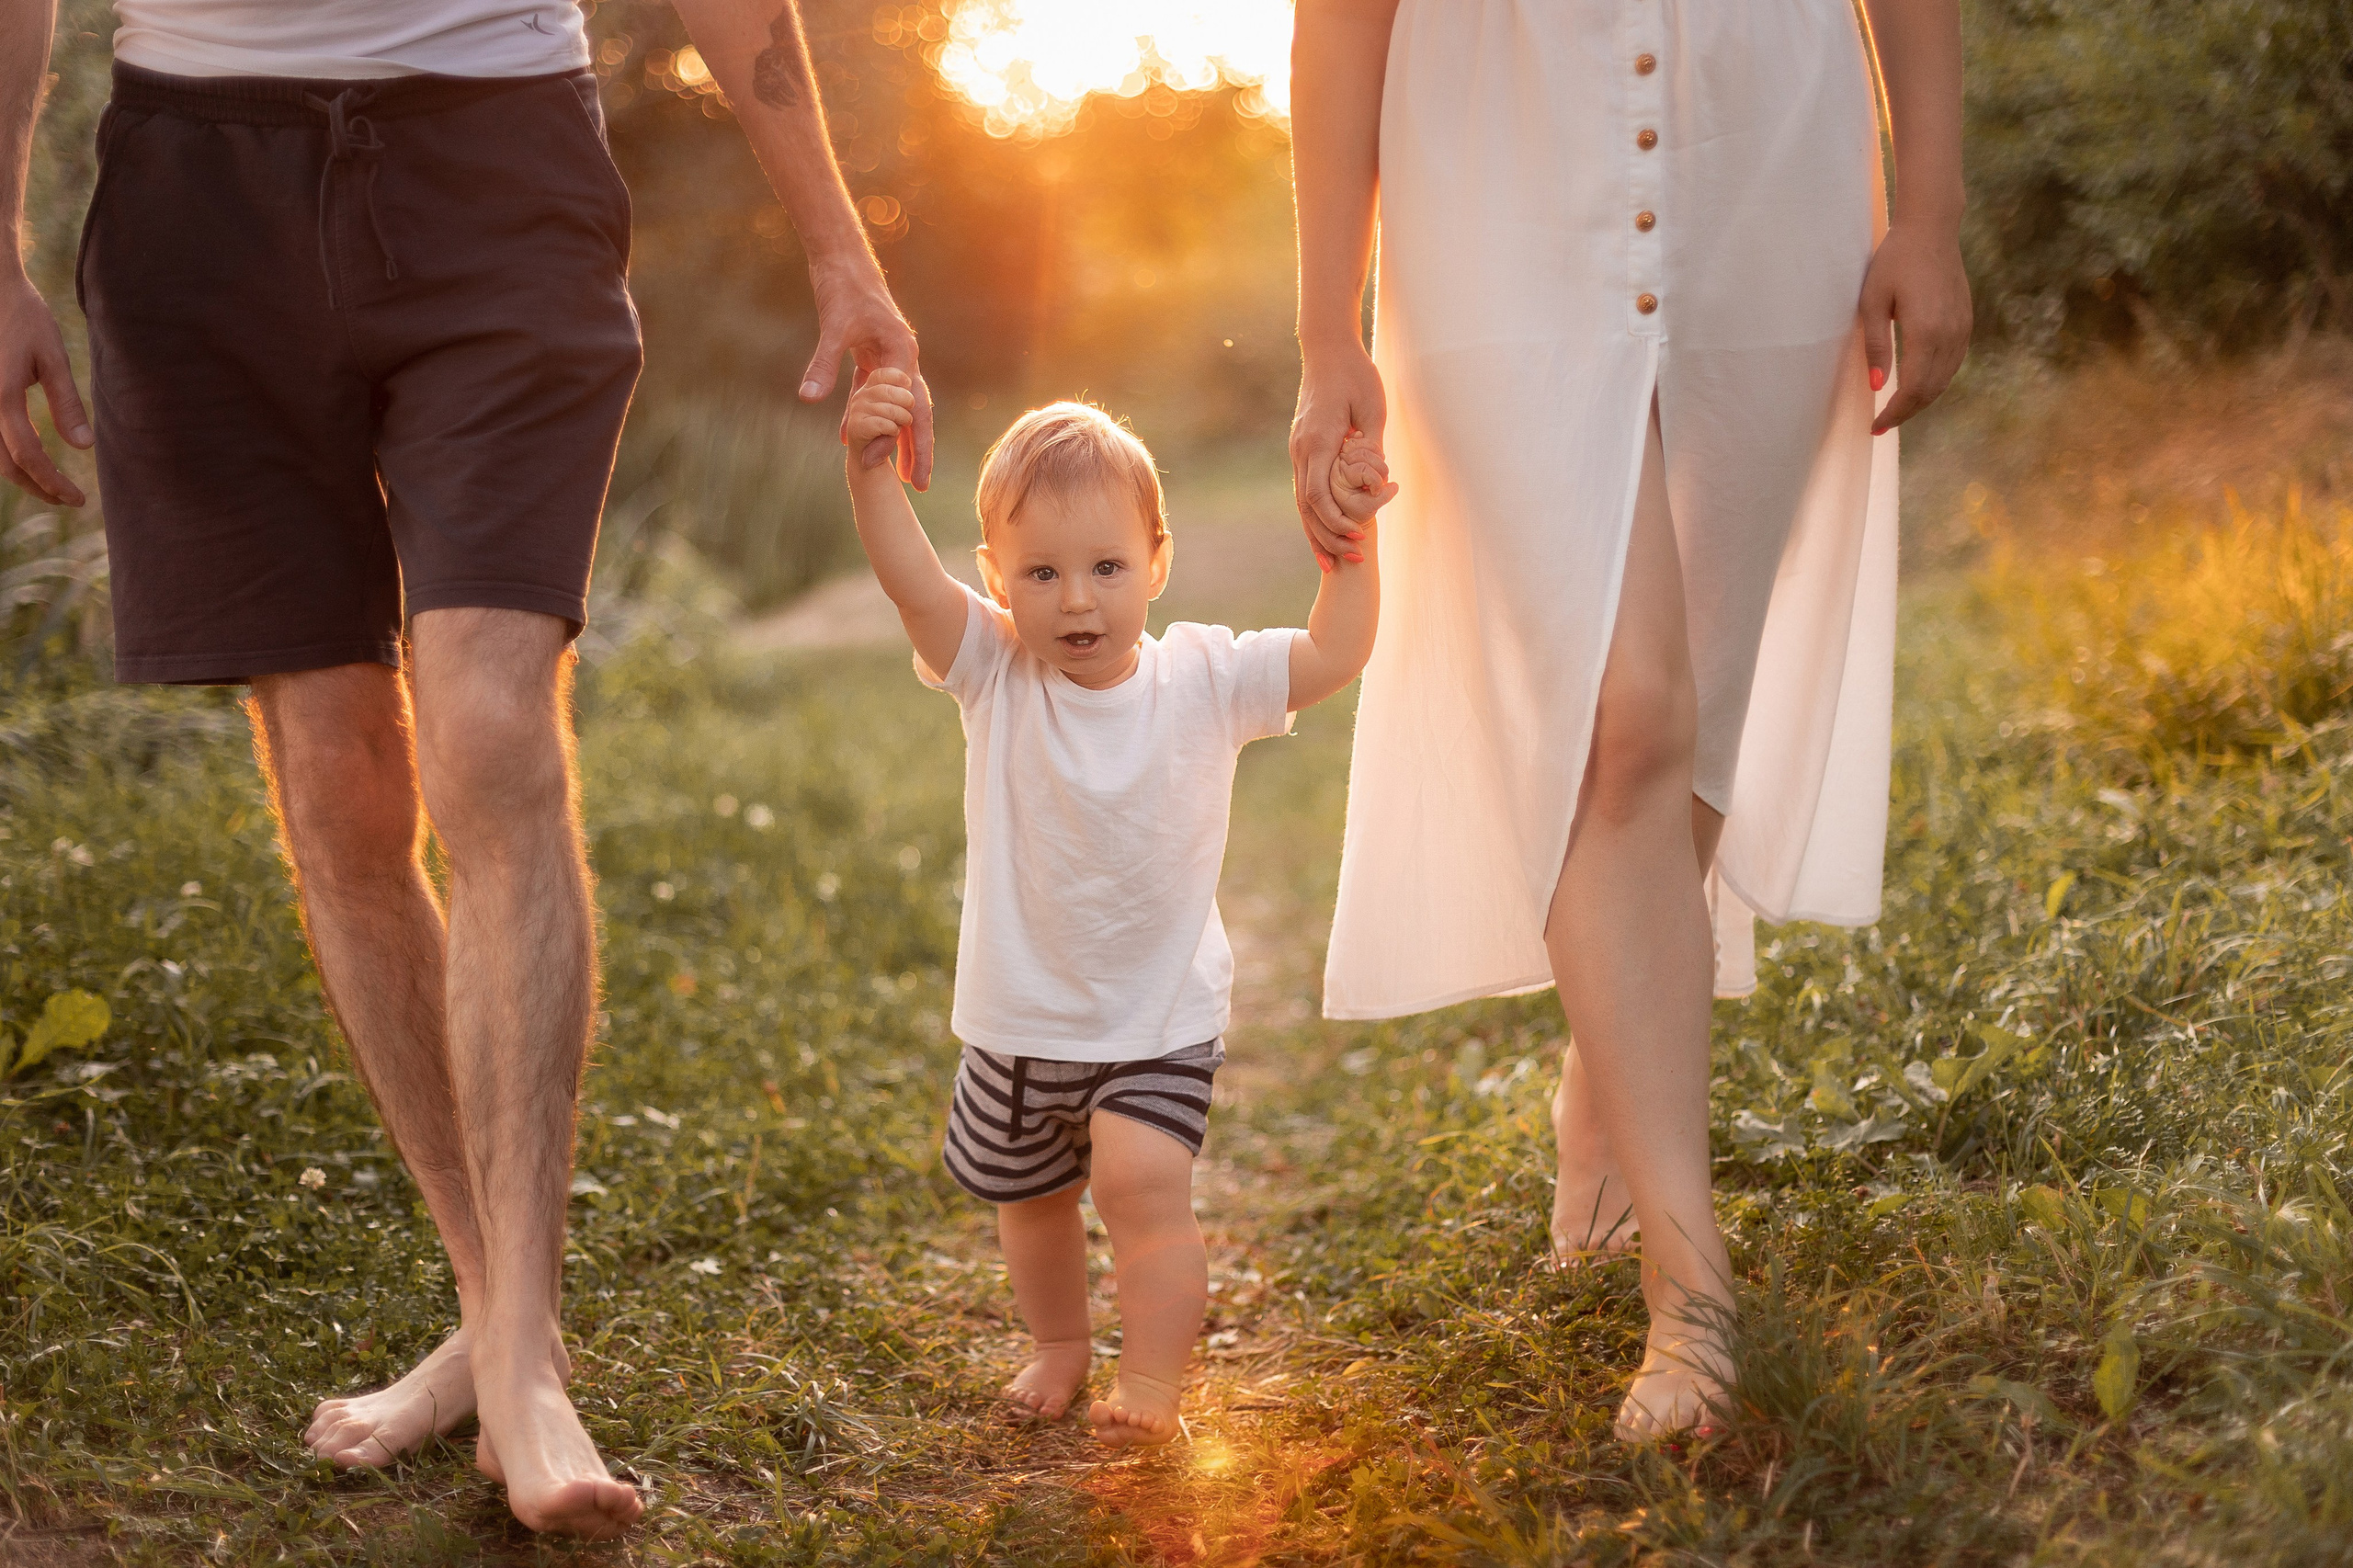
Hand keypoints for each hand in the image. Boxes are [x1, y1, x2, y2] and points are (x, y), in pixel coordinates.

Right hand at [1, 275, 92, 505]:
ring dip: (21, 475)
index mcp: (1, 396)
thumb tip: (83, 447)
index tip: (79, 499)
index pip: (27, 455)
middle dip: (37, 487)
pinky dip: (8, 455)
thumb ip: (67, 403)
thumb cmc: (25, 319)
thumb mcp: (53, 357)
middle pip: (5, 464)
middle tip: (70, 499)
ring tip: (53, 485)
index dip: (52, 482)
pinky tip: (32, 458)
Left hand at [803, 262, 933, 489]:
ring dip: (897, 438)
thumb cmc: (842, 287)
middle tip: (918, 486)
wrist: (843, 260)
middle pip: (917, 412)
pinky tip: (848, 437)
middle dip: (917, 449)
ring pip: (899, 407)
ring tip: (897, 473)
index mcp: (903, 353)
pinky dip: (866, 415)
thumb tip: (809, 398)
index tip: (878, 465)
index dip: (892, 438)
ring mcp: (892, 359)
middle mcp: (905, 359)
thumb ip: (823, 364)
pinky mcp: (875, 357)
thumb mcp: (832, 326)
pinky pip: (875, 394)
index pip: (904, 405)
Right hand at [1290, 341, 1384, 569]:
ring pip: (1301, 503)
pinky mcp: (1302, 449)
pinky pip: (1303, 490)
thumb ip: (1374, 445)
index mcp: (1319, 440)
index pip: (1318, 493)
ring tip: (1331, 563)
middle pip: (1306, 507)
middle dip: (1327, 537)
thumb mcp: (1373, 408)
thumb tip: (1380, 479)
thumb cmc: (1356, 374)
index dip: (1337, 520)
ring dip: (1316, 534)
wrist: (1327, 350)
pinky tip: (1323, 534)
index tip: (1359, 535)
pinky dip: (1313, 516)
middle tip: (1351, 560)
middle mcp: (1302, 449)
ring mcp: (1298, 450)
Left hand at [1859, 219, 1971, 434]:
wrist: (1931, 230)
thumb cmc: (1893, 262)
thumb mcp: (1872, 302)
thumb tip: (1875, 386)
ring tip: (1896, 410)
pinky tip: (1918, 386)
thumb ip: (1875, 345)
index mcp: (1926, 332)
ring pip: (1944, 380)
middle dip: (1905, 412)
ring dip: (1921, 400)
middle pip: (1929, 391)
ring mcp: (1962, 328)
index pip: (1912, 389)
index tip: (1874, 426)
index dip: (1894, 412)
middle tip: (1881, 424)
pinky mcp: (1966, 322)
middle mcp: (1950, 334)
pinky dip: (1936, 382)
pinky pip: (1953, 364)